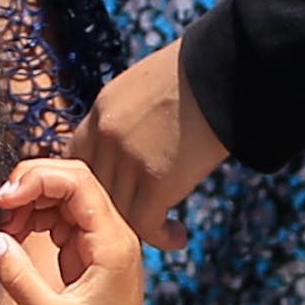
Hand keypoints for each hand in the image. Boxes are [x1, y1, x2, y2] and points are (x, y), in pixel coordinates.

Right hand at [0, 159, 154, 304]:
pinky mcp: (91, 253)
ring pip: (65, 197)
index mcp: (112, 242)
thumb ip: (19, 277)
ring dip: (31, 203)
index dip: (36, 179)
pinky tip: (16, 237)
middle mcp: (112, 233)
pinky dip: (36, 220)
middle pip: (72, 180)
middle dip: (31, 184)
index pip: (77, 182)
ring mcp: (102, 241)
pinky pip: (63, 219)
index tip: (3, 201)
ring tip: (4, 229)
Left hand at [65, 40, 228, 251]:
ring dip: (138, 228)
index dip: (90, 183)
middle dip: (110, 210)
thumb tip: (140, 136)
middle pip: (92, 189)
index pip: (76, 158)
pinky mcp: (155, 179)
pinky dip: (161, 237)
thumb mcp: (149, 84)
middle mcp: (105, 134)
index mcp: (102, 108)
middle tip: (135, 223)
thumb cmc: (201, 71)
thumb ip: (131, 113)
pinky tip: (178, 237)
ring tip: (163, 232)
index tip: (111, 197)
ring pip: (116, 211)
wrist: (228, 67)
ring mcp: (126, 157)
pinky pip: (145, 224)